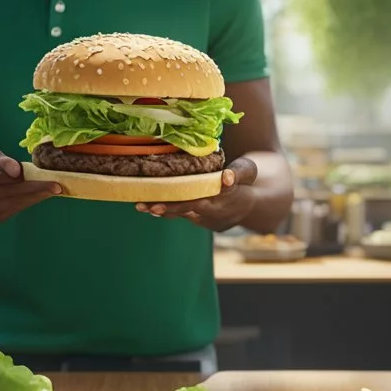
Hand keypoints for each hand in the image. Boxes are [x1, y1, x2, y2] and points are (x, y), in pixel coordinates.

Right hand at [0, 148, 59, 221]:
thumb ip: (3, 161)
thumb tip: (17, 171)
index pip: (0, 176)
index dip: (15, 175)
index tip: (29, 173)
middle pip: (14, 191)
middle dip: (37, 188)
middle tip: (58, 186)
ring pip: (20, 201)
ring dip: (39, 194)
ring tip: (55, 188)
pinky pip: (20, 206)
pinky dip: (33, 199)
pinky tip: (44, 192)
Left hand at [136, 157, 257, 230]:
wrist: (247, 208)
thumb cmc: (244, 182)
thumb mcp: (249, 171)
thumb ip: (240, 172)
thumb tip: (226, 177)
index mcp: (229, 195)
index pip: (215, 193)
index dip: (207, 189)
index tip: (184, 196)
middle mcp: (215, 209)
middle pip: (191, 208)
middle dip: (171, 207)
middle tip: (150, 206)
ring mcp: (204, 217)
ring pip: (181, 213)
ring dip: (161, 210)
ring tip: (141, 206)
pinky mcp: (196, 219)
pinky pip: (178, 214)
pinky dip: (163, 209)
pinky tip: (145, 206)